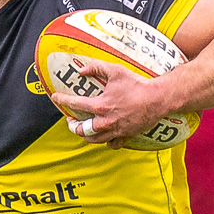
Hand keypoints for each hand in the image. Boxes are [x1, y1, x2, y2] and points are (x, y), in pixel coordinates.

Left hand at [48, 55, 181, 147]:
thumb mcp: (115, 71)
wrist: (158, 98)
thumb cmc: (137, 84)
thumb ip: (96, 68)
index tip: (56, 98)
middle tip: (71, 120)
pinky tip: (104, 136)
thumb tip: (81, 70)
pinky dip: (106, 142)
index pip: (75, 104)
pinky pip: (112, 145)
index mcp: (101, 106)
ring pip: (94, 140)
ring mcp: (115, 131)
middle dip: (73, 126)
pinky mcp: (126, 136)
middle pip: (81, 130)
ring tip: (84, 129)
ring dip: (86, 135)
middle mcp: (105, 121)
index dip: (62, 100)